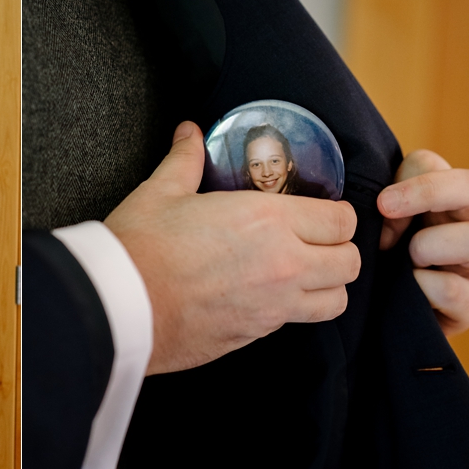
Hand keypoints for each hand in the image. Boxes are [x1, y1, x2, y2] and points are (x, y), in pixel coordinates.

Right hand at [105, 121, 359, 375]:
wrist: (119, 307)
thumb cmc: (139, 246)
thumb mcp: (162, 192)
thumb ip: (186, 160)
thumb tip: (189, 132)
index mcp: (268, 220)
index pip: (341, 220)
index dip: (336, 215)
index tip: (318, 213)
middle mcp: (283, 264)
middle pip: (349, 262)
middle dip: (338, 250)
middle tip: (313, 242)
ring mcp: (273, 306)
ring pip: (336, 301)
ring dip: (326, 286)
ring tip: (300, 274)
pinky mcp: (255, 335)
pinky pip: (297, 323)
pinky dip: (293, 311)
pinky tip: (264, 296)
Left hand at [377, 150, 468, 335]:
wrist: (379, 317)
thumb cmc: (375, 262)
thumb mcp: (370, 228)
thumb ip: (368, 208)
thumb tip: (357, 204)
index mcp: (437, 199)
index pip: (431, 164)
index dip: (405, 178)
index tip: (378, 204)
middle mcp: (465, 224)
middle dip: (427, 192)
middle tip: (385, 209)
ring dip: (429, 245)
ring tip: (405, 259)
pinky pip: (458, 292)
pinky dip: (427, 288)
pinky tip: (408, 288)